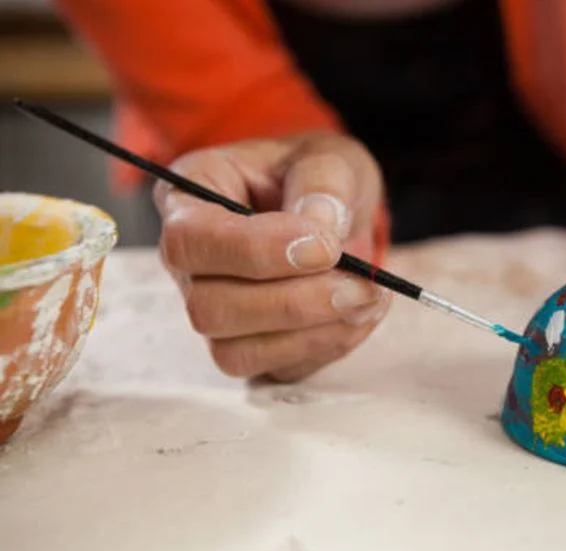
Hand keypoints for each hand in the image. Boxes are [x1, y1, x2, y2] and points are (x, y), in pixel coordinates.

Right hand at [154, 132, 390, 381]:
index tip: (325, 246)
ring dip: (313, 333)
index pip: (191, 241)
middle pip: (208, 309)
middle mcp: (190, 266)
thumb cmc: (317, 178)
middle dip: (293, 303)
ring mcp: (217, 312)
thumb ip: (323, 182)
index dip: (257, 251)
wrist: (335, 211)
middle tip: (360, 284)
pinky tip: (362, 313)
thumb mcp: (328, 157)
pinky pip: (278, 370)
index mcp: (188, 201)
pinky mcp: (253, 347)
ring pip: (237, 353)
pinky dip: (328, 347)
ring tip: (369, 297)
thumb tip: (320, 228)